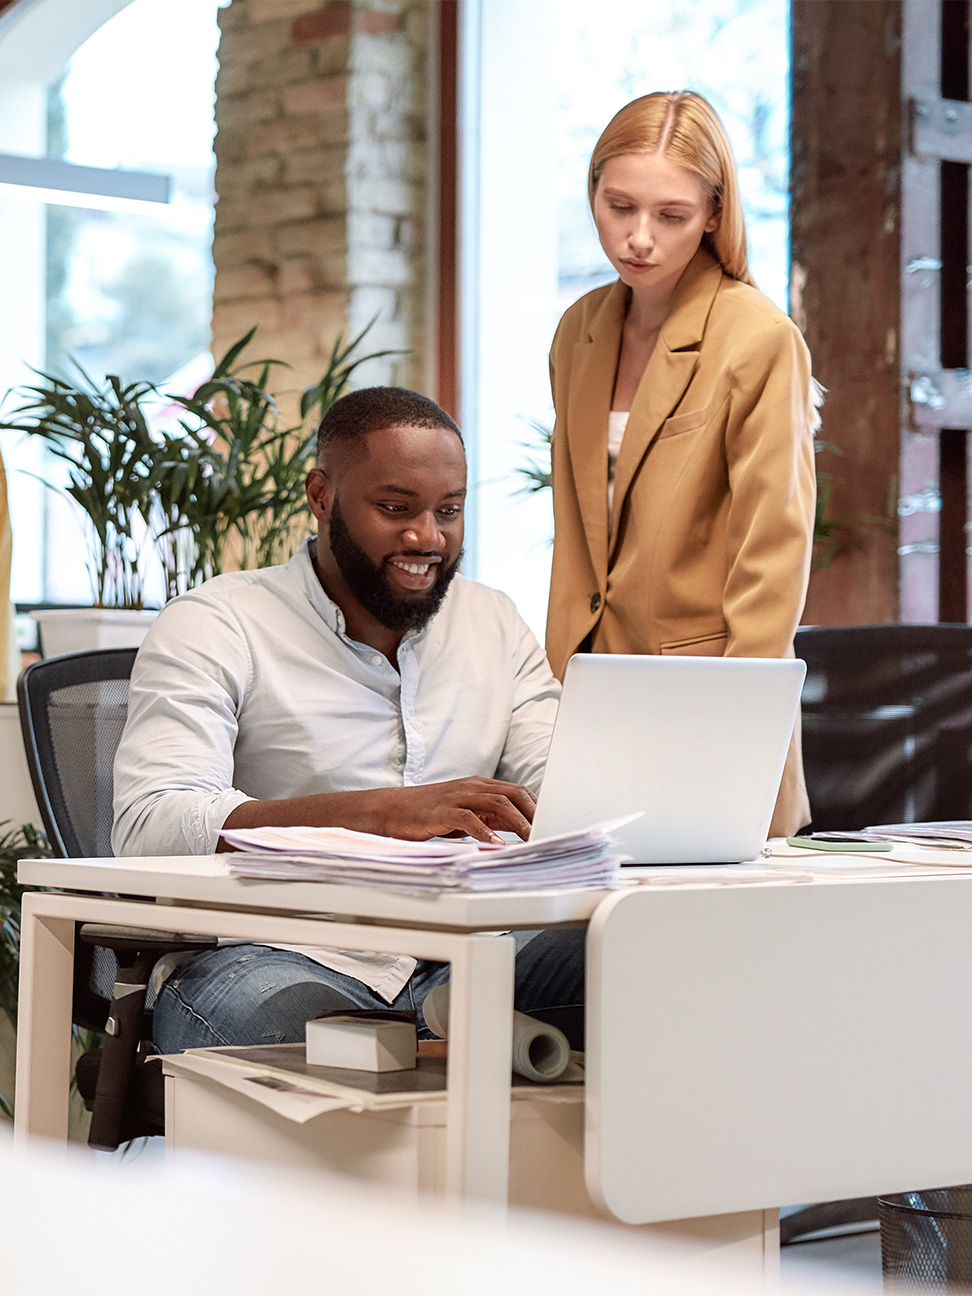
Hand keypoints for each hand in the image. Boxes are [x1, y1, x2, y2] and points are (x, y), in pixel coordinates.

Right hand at [369, 777, 536, 843]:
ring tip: (531, 839)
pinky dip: (485, 832)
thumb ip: (489, 817)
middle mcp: (472, 787)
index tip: (552, 825)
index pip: (517, 792)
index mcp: (479, 786)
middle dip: (534, 813)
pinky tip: (495, 846)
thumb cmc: (428, 813)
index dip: (537, 807)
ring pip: (497, 804)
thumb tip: (518, 829)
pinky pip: (469, 819)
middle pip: (512, 795)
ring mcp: (457, 797)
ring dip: (517, 822)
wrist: (391, 809)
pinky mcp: (442, 811)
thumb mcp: (464, 812)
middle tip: (549, 833)